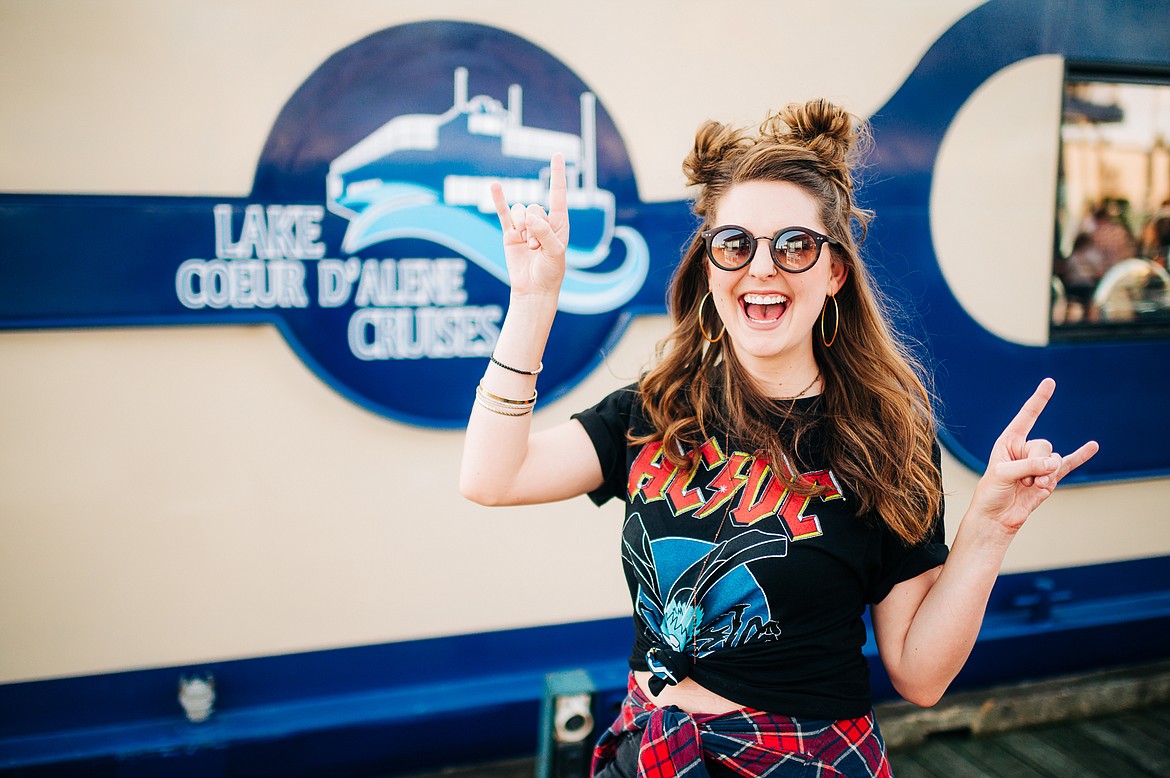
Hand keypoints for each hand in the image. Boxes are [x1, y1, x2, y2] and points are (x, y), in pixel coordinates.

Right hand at [490, 153, 568, 297]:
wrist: (534, 289)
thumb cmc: (551, 272)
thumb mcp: (555, 252)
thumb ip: (545, 232)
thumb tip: (529, 217)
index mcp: (559, 222)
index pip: (558, 194)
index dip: (557, 174)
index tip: (557, 154)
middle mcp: (542, 221)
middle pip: (534, 207)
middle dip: (534, 227)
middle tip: (538, 247)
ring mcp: (525, 226)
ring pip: (519, 211)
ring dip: (522, 227)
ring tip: (528, 246)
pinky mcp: (510, 233)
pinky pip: (503, 213)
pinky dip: (499, 199)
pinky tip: (495, 185)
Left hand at [972, 378, 1098, 536]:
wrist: (997, 517)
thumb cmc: (992, 492)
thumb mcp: (1003, 475)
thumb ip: (1028, 466)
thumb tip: (1054, 464)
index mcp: (1009, 441)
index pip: (1026, 417)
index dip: (1039, 400)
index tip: (1050, 382)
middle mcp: (1025, 449)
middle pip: (1044, 445)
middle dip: (1036, 463)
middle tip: (1023, 479)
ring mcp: (1039, 463)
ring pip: (1054, 460)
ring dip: (1044, 477)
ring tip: (1029, 486)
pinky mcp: (1050, 478)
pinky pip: (1069, 464)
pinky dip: (1081, 456)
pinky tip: (1093, 446)